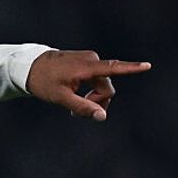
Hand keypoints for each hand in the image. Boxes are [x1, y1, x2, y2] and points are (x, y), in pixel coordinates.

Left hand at [26, 50, 150, 121]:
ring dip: (92, 97)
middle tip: (75, 114)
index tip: (147, 65)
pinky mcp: (86, 62)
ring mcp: (89, 60)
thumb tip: (102, 117)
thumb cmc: (43, 81)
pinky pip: (96, 79)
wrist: (29, 66)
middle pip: (107, 87)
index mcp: (86, 67)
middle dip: (97, 102)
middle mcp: (91, 60)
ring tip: (73, 108)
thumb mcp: (61, 98)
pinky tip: (75, 96)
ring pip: (102, 85)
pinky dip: (89, 90)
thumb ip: (83, 107)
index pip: (113, 68)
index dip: (132, 68)